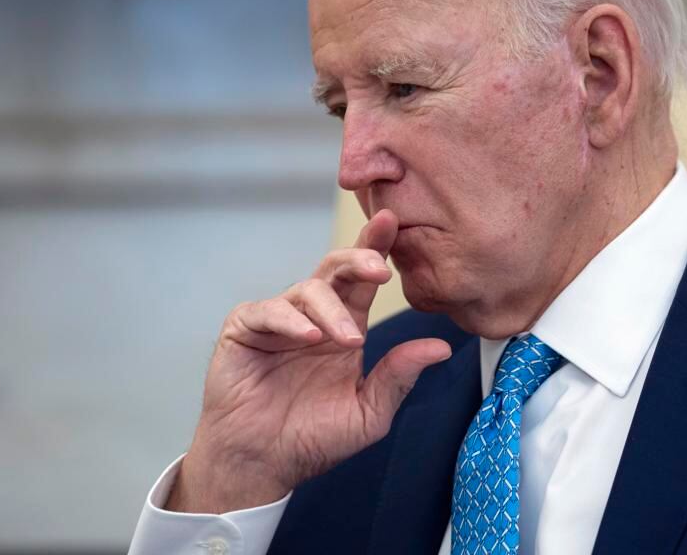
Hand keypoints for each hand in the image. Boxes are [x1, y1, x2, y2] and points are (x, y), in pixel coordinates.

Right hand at [166, 209, 452, 512]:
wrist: (262, 464)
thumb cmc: (311, 439)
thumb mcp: (368, 413)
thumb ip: (399, 376)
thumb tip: (441, 347)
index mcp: (345, 326)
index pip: (363, 280)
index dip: (376, 248)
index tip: (392, 222)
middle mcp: (313, 315)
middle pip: (335, 268)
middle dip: (358, 258)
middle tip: (379, 268)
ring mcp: (278, 319)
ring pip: (306, 289)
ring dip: (332, 310)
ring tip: (350, 341)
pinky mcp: (244, 329)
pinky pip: (267, 311)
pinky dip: (289, 320)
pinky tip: (309, 337)